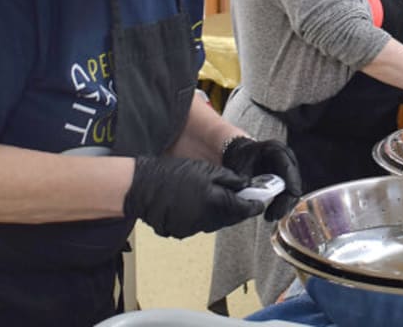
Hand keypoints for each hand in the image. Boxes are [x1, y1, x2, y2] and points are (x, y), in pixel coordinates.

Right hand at [124, 156, 260, 238]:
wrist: (142, 186)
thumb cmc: (173, 174)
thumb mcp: (207, 170)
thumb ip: (230, 179)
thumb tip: (246, 186)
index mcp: (217, 203)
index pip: (245, 210)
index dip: (255, 205)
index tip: (260, 201)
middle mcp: (207, 220)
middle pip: (231, 218)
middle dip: (238, 209)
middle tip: (241, 197)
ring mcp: (193, 229)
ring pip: (216, 223)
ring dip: (221, 213)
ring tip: (215, 197)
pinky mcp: (181, 232)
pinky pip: (200, 226)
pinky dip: (204, 217)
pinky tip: (196, 204)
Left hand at [221, 137, 302, 220]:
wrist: (240, 155)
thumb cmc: (240, 158)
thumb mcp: (239, 168)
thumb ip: (244, 181)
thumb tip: (248, 198)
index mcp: (276, 150)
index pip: (288, 168)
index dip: (290, 183)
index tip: (288, 198)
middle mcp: (287, 158)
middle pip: (294, 181)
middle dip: (285, 200)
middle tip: (273, 215)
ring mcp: (289, 169)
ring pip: (294, 189)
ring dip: (284, 204)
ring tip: (270, 216)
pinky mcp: (288, 179)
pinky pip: (289, 193)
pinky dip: (282, 203)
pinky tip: (272, 212)